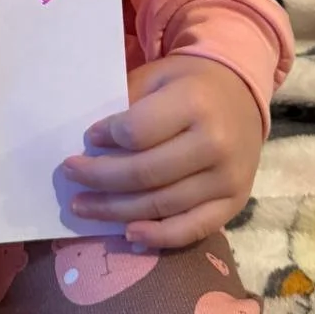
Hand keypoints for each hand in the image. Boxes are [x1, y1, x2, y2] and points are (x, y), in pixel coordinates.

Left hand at [64, 55, 262, 249]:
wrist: (244, 96)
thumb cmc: (190, 84)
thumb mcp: (158, 76)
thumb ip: (127, 104)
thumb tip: (91, 143)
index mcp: (194, 103)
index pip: (137, 131)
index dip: (105, 137)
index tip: (87, 138)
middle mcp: (214, 143)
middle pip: (144, 173)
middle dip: (99, 178)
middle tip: (70, 174)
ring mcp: (227, 178)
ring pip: (161, 205)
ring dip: (115, 210)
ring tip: (82, 207)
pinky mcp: (235, 204)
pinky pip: (192, 229)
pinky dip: (157, 237)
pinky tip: (127, 234)